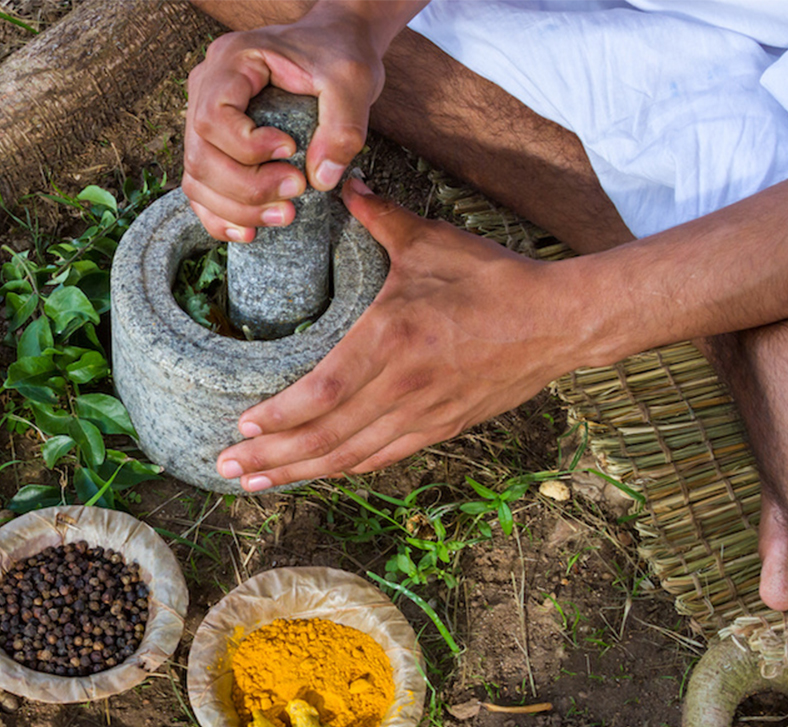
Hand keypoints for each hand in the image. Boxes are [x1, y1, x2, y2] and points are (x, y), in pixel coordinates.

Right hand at [182, 6, 389, 241]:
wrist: (333, 44)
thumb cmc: (337, 54)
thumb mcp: (352, 80)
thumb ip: (343, 127)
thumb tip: (321, 180)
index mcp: (231, 60)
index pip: (212, 118)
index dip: (247, 148)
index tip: (292, 151)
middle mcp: (206, 87)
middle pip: (200, 156)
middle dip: (246, 188)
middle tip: (296, 193)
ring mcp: (203, 116)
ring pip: (196, 178)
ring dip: (236, 209)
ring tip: (285, 215)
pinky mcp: (214, 144)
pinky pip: (201, 187)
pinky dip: (221, 215)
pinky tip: (250, 231)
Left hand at [215, 179, 583, 490]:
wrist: (561, 322)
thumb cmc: (496, 279)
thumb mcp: (432, 242)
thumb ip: (379, 218)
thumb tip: (342, 185)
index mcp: (394, 338)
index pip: (323, 391)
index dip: (280, 417)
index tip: (242, 425)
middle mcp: (405, 386)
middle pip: (326, 436)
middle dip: (271, 457)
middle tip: (225, 467)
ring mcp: (425, 415)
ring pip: (350, 457)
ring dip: (298, 473)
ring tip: (253, 480)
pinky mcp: (442, 429)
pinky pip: (382, 458)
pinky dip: (343, 469)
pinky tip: (314, 475)